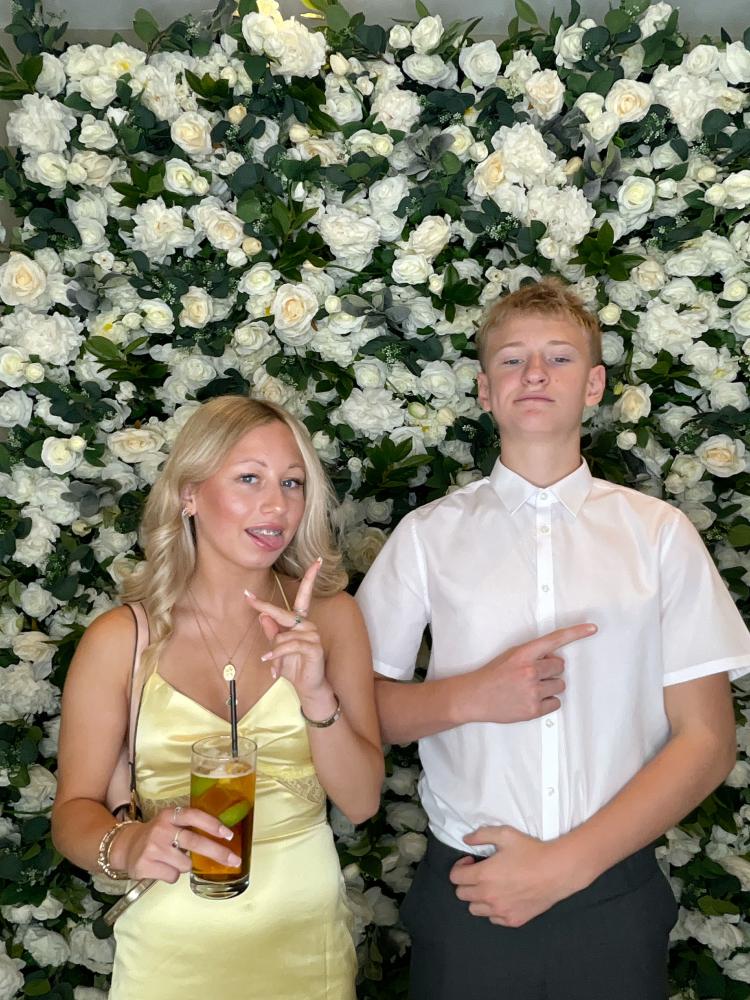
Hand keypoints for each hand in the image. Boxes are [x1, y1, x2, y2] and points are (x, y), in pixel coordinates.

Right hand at [112, 806, 240, 882]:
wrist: (126, 846)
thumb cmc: (158, 835)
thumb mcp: (171, 822)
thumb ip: (190, 826)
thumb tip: (223, 837)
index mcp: (170, 815)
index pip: (194, 816)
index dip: (213, 825)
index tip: (229, 835)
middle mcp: (161, 829)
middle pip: (194, 841)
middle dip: (217, 853)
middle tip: (234, 860)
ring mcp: (152, 848)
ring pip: (185, 864)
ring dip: (184, 866)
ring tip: (172, 859)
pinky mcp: (145, 865)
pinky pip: (173, 876)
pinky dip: (172, 875)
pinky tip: (162, 867)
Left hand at [245, 559, 332, 707]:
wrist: (308, 687)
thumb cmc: (294, 666)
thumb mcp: (278, 649)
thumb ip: (272, 632)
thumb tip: (263, 616)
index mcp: (301, 621)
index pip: (305, 595)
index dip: (309, 578)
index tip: (315, 562)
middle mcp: (308, 625)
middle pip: (284, 613)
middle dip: (264, 607)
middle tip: (248, 598)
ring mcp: (312, 635)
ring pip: (283, 636)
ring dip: (273, 652)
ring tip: (270, 664)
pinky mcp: (313, 648)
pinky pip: (288, 646)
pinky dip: (277, 655)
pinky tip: (272, 666)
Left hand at [449, 826, 579, 926]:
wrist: (556, 871)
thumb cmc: (530, 851)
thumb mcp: (505, 834)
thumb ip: (481, 835)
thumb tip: (466, 840)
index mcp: (483, 875)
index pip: (455, 878)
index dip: (460, 867)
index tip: (471, 861)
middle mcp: (488, 896)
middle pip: (461, 894)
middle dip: (467, 882)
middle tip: (480, 873)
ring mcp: (501, 911)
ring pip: (475, 909)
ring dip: (478, 898)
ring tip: (491, 886)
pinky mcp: (513, 920)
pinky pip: (493, 919)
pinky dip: (494, 910)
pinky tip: (504, 897)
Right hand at [469, 623, 596, 723]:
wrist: (474, 697)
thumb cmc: (493, 676)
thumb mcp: (511, 656)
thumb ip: (533, 656)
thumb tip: (554, 659)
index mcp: (523, 654)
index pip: (555, 640)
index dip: (576, 633)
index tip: (592, 628)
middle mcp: (529, 670)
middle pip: (560, 667)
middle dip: (550, 671)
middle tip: (533, 676)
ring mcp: (532, 691)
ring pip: (560, 685)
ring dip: (549, 687)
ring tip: (530, 689)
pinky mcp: (533, 709)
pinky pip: (555, 703)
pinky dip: (547, 702)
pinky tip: (530, 700)